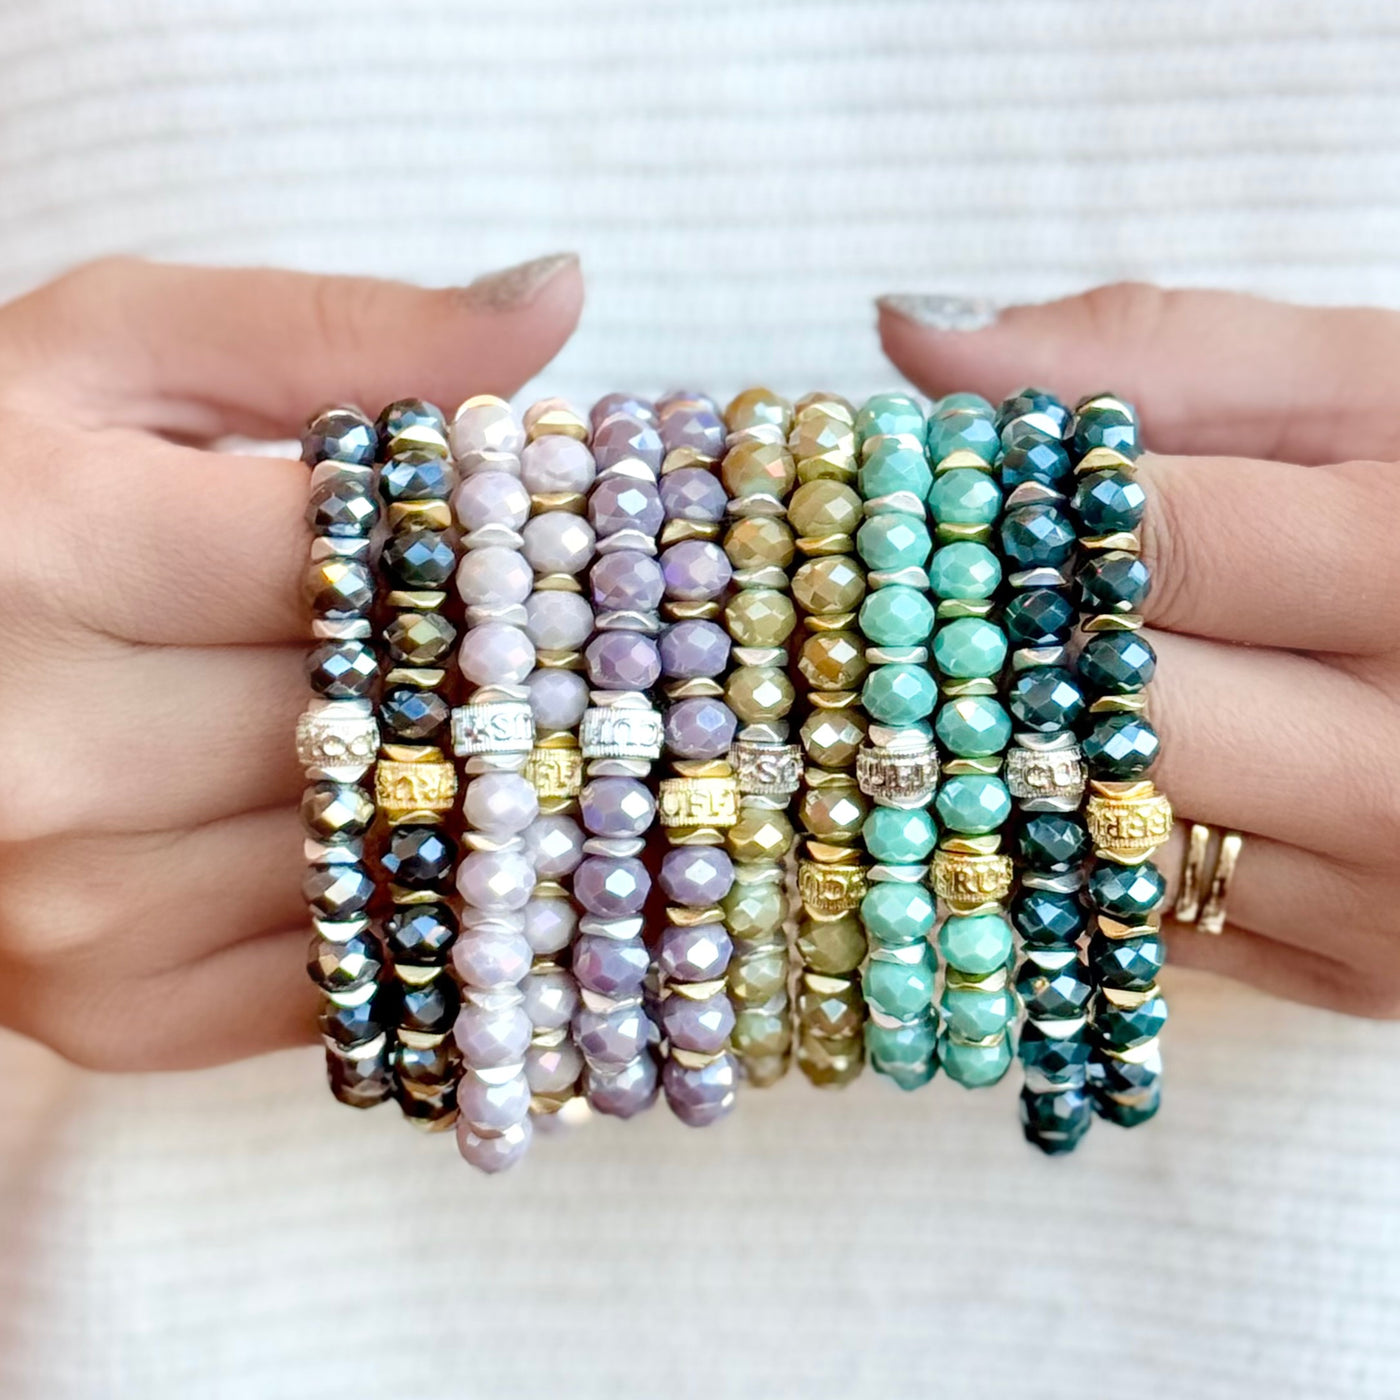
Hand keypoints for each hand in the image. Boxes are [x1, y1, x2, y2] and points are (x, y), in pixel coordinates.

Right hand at [0, 253, 582, 1068]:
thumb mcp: (114, 354)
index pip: (380, 560)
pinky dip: (432, 928)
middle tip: (587, 650)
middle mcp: (43, 747)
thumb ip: (332, 330)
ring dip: (490, 809)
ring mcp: (72, 909)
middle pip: (399, 728)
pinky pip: (351, 989)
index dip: (507, 550)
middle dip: (513, 686)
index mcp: (48, 542)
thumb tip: (564, 295)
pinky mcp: (109, 1013)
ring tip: (527, 739)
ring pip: (393, 867)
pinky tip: (455, 859)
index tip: (569, 543)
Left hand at [880, 283, 1399, 1017]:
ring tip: (929, 692)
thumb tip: (913, 333)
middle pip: (1091, 718)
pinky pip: (1128, 929)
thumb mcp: (1367, 393)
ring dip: (979, 771)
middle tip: (870, 610)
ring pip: (1089, 846)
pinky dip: (1055, 860)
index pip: (1135, 549)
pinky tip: (1033, 786)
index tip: (906, 506)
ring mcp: (1384, 895)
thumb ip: (1158, 353)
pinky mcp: (1356, 975)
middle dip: (962, 660)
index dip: (999, 523)